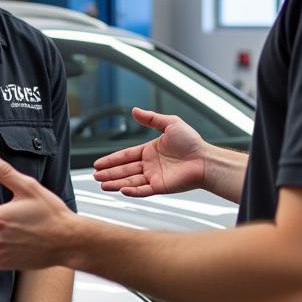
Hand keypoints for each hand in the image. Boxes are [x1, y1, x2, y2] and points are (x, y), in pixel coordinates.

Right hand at [92, 107, 206, 196]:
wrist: (205, 159)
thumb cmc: (193, 142)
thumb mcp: (170, 123)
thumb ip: (151, 118)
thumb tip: (135, 110)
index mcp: (150, 151)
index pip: (126, 155)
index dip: (112, 159)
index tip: (98, 163)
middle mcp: (150, 165)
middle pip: (124, 169)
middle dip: (109, 173)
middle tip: (96, 175)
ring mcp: (154, 177)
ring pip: (130, 181)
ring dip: (115, 183)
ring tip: (102, 184)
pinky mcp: (161, 187)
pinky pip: (143, 190)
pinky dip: (132, 191)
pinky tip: (121, 190)